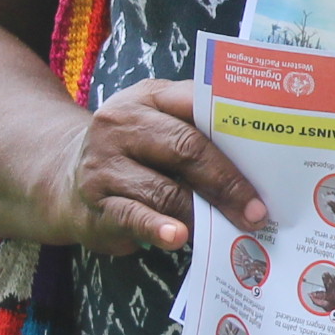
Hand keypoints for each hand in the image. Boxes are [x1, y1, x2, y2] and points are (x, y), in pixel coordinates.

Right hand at [49, 78, 270, 253]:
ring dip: (205, 211)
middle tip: (258, 208)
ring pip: (166, 188)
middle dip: (228, 181)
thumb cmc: (133, 150)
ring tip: (237, 226)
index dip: (236, 126)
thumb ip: (197, 131)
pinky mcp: (95, 203)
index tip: (272, 150)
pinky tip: (179, 236)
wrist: (62, 177)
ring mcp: (104, 164)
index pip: (197, 102)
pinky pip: (132, 215)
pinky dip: (158, 227)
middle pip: (187, 148)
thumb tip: (259, 164)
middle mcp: (121, 124)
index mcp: (148, 98)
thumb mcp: (157, 124)